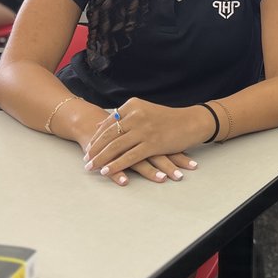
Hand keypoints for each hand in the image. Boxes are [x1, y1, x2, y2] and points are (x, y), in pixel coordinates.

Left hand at [82, 98, 213, 186]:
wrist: (191, 122)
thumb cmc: (168, 118)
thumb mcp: (144, 111)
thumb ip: (123, 117)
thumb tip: (100, 124)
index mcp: (132, 106)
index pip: (108, 123)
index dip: (97, 137)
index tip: (89, 148)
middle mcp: (136, 115)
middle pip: (109, 135)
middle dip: (95, 149)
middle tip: (85, 160)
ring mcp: (144, 129)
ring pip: (116, 147)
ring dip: (101, 159)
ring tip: (91, 167)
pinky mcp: (152, 143)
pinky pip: (129, 156)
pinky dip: (116, 165)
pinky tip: (107, 171)